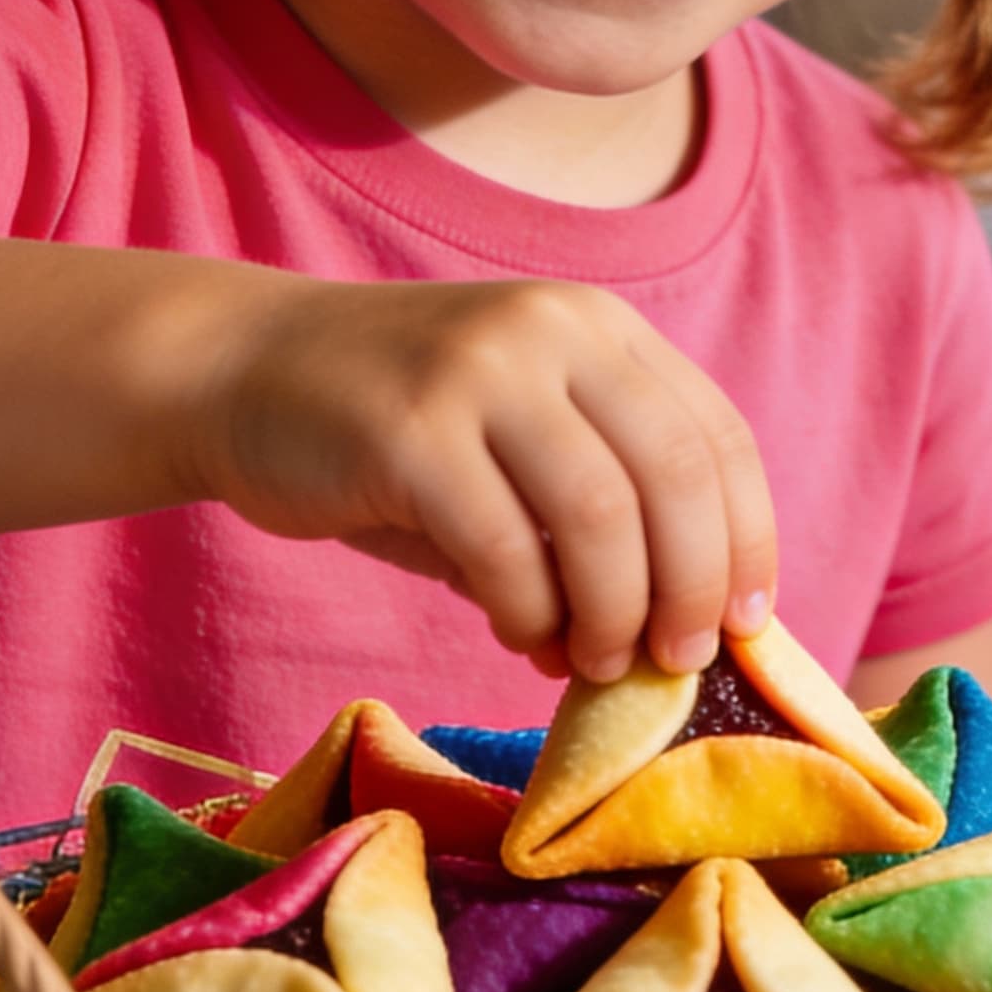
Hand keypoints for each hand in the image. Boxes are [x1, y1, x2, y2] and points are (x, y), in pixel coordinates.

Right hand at [180, 275, 777, 682]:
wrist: (243, 372)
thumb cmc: (395, 434)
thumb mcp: (517, 441)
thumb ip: (600, 509)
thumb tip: (688, 632)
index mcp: (598, 327)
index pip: (716, 436)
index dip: (748, 540)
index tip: (746, 625)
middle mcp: (552, 331)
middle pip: (675, 478)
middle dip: (693, 590)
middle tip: (677, 662)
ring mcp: (479, 371)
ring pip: (601, 519)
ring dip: (614, 615)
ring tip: (597, 663)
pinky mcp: (408, 430)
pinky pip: (504, 549)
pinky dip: (529, 615)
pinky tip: (520, 637)